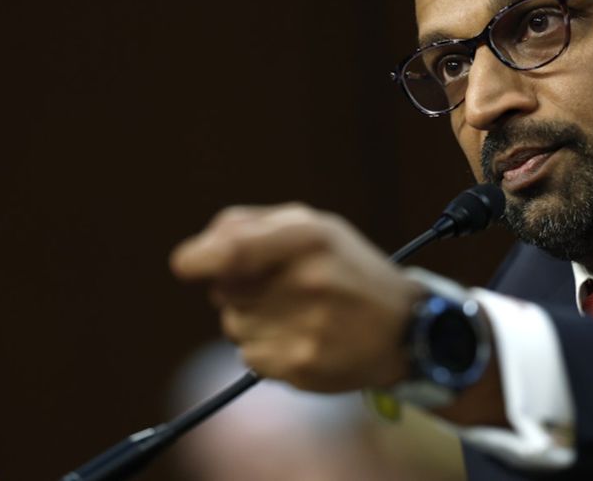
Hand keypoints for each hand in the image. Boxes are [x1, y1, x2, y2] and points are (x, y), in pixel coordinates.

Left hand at [170, 203, 424, 392]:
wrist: (406, 328)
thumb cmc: (350, 270)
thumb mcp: (314, 228)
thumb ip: (252, 227)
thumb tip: (195, 254)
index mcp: (310, 236)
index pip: (232, 248)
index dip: (199, 258)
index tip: (187, 266)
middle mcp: (308, 280)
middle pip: (225, 291)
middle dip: (238, 290)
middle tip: (282, 290)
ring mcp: (306, 326)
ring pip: (234, 326)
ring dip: (252, 321)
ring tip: (298, 315)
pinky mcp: (302, 365)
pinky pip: (250, 357)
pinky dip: (265, 350)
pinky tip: (302, 339)